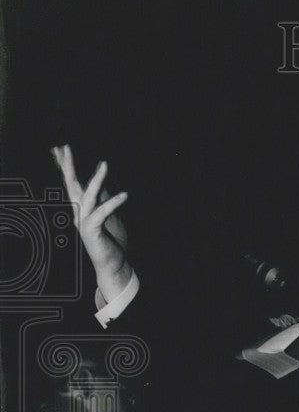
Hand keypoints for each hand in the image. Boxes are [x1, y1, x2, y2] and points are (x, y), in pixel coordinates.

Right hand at [51, 144, 131, 303]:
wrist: (112, 265)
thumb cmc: (111, 241)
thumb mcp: (109, 216)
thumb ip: (104, 200)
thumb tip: (103, 185)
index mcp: (82, 209)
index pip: (72, 183)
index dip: (66, 166)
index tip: (61, 149)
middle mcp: (79, 213)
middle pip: (71, 185)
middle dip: (68, 166)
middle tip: (64, 147)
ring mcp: (84, 222)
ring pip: (87, 196)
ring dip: (96, 180)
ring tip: (104, 164)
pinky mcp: (92, 231)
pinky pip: (102, 213)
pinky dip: (113, 203)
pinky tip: (125, 194)